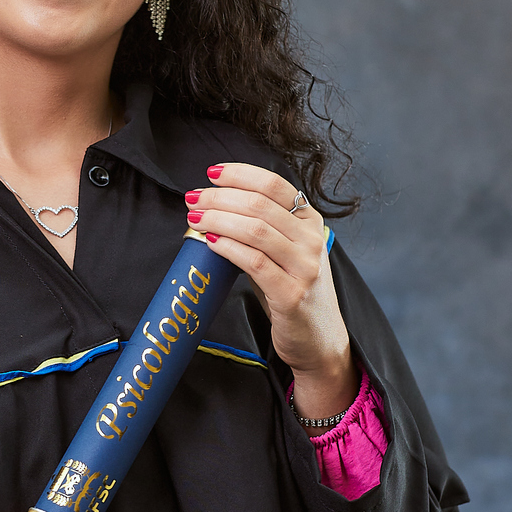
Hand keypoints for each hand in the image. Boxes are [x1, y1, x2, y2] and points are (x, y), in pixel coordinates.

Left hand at [185, 163, 357, 418]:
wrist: (319, 338)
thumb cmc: (293, 290)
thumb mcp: (284, 250)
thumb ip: (261, 226)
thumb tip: (214, 205)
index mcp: (310, 220)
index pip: (275, 184)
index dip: (240, 174)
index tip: (212, 173)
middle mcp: (312, 239)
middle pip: (260, 204)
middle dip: (220, 197)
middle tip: (193, 199)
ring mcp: (305, 267)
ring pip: (255, 229)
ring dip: (219, 219)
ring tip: (195, 218)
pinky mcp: (292, 294)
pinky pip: (254, 262)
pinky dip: (228, 247)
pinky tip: (210, 241)